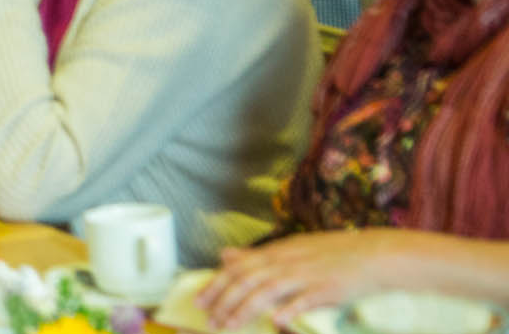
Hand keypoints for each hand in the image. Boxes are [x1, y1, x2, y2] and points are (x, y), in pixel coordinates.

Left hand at [198, 230, 418, 329]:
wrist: (374, 255)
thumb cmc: (331, 254)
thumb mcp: (291, 249)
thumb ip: (258, 256)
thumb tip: (226, 256)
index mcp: (277, 252)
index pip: (238, 268)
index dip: (216, 285)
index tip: (200, 302)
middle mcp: (287, 262)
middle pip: (246, 280)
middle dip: (224, 301)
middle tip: (209, 320)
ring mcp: (307, 275)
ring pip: (268, 290)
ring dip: (245, 309)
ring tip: (230, 326)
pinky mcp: (328, 288)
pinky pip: (304, 299)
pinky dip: (288, 309)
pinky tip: (275, 321)